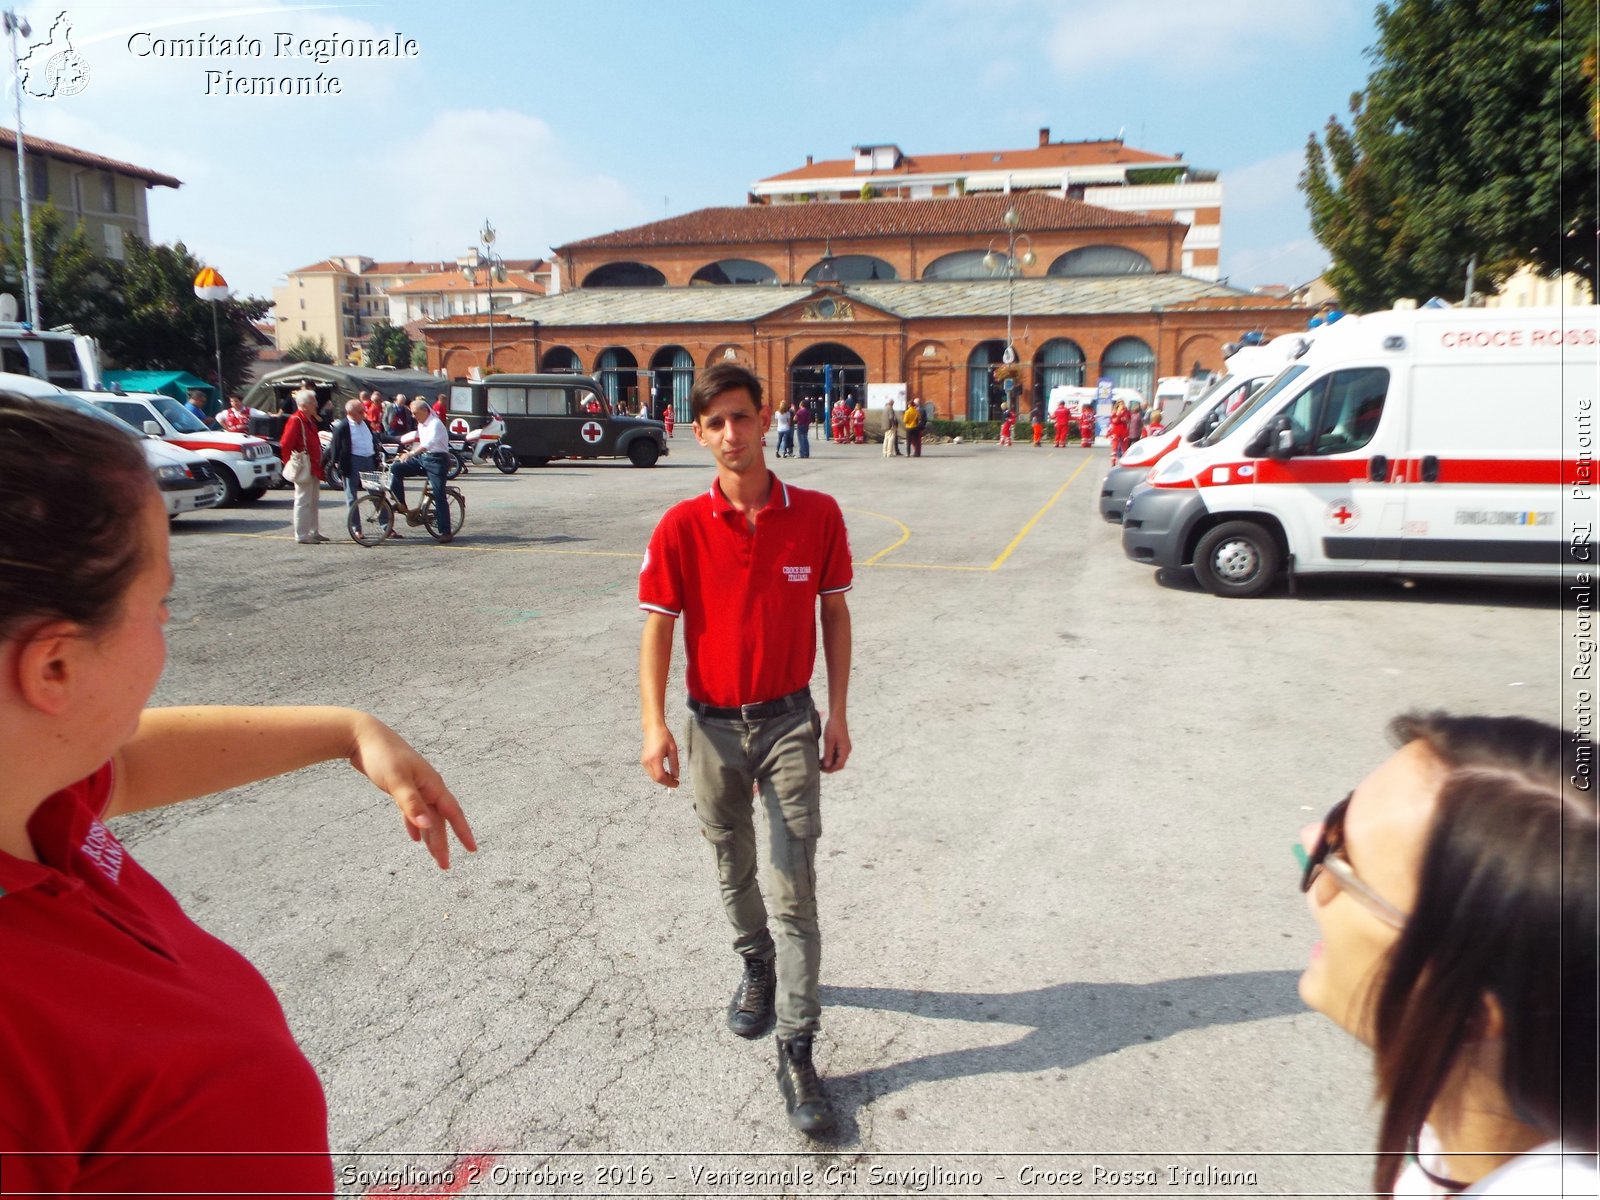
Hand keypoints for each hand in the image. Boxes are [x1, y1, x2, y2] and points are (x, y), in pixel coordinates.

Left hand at [347, 717, 476, 868]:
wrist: (363, 736)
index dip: (463, 831)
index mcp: (432, 785)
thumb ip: (411, 804)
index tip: (473, 849)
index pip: (453, 813)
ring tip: (435, 856)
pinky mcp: (402, 788)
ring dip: (431, 836)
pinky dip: (415, 825)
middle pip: (439, 820)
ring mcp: (416, 787)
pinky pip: (414, 811)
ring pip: (427, 817)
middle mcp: (428, 787)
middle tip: (444, 866)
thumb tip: (427, 825)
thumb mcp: (396, 781)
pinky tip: (415, 837)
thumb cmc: (382, 755)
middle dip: (443, 843)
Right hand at [641, 724, 679, 787]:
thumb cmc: (663, 736)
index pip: (661, 777)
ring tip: (671, 776)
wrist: (653, 728)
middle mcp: (647, 761)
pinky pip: (650, 772)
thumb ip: (674, 764)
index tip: (676, 784)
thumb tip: (676, 776)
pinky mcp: (643, 760)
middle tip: (675, 781)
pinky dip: (658, 774)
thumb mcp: (673, 750)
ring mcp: (644, 761)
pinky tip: (664, 771)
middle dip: (666, 782)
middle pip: (656, 779)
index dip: (669, 783)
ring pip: (653, 776)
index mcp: (655, 758)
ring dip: (662, 778)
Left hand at [820, 712, 850, 772]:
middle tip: (819, 766)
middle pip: (839, 764)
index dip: (830, 769)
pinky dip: (830, 757)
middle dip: (830, 767)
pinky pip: (837, 754)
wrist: (837, 716)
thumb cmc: (833, 727)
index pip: (839, 765)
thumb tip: (827, 766)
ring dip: (829, 762)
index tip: (821, 769)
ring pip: (838, 760)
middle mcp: (847, 750)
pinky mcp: (842, 745)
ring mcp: (844, 748)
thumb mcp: (829, 741)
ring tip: (819, 762)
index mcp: (845, 750)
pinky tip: (823, 757)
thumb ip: (828, 754)